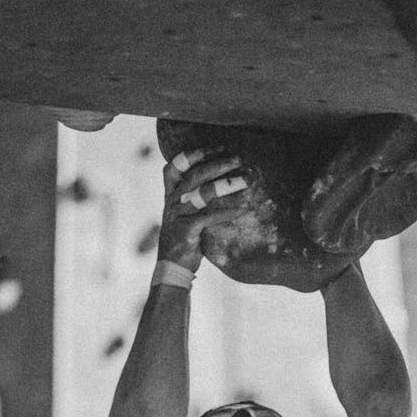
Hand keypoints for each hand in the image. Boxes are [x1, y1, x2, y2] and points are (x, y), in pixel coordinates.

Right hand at [157, 150, 249, 272]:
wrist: (171, 269)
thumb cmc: (183, 241)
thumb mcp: (184, 217)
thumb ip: (195, 201)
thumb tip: (219, 185)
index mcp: (170, 196)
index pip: (174, 167)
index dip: (192, 154)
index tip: (214, 147)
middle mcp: (172, 203)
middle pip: (193, 175)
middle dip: (216, 164)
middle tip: (237, 159)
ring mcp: (178, 216)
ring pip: (202, 193)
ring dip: (226, 184)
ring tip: (246, 180)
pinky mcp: (186, 231)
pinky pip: (210, 217)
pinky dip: (228, 212)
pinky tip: (244, 209)